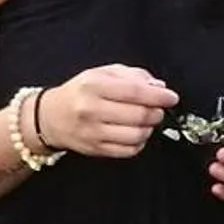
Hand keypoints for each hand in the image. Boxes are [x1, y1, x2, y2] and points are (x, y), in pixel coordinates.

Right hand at [37, 66, 178, 159]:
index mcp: (94, 86)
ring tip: (145, 121)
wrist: (51, 117)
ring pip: (136, 135)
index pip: (134, 92)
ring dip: (149, 128)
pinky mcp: (95, 150)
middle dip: (156, 112)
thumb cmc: (80, 92)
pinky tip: (135, 133)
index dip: (158, 96)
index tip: (171, 98)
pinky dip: (139, 142)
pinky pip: (129, 150)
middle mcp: (91, 110)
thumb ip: (132, 76)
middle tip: (157, 109)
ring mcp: (93, 132)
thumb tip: (159, 88)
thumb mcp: (102, 73)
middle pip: (138, 115)